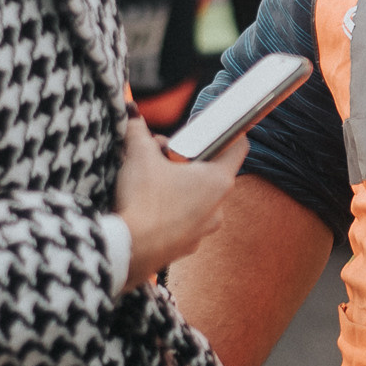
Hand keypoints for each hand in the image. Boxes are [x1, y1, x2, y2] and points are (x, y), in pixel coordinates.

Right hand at [115, 117, 245, 286]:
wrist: (126, 251)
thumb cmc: (142, 201)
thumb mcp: (139, 156)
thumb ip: (138, 131)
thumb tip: (132, 114)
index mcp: (218, 181)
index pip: (238, 147)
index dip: (226, 132)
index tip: (206, 129)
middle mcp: (217, 207)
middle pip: (210, 171)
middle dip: (185, 158)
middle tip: (159, 153)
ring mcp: (203, 230)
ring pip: (196, 197)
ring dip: (176, 184)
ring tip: (149, 179)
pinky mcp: (185, 246)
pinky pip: (183, 219)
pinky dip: (169, 209)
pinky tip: (146, 205)